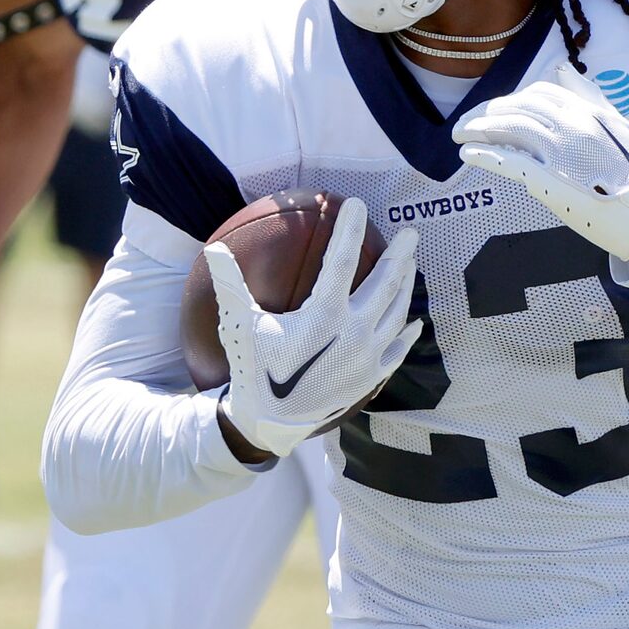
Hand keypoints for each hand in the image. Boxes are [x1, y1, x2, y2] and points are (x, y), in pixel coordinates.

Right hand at [210, 197, 420, 458]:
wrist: (270, 425)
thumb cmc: (253, 370)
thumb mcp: (239, 327)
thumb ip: (231, 285)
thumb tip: (215, 247)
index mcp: (324, 315)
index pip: (343, 260)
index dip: (351, 228)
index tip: (358, 204)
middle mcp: (354, 333)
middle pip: (386, 283)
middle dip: (400, 254)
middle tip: (410, 233)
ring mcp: (367, 357)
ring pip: (397, 312)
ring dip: (406, 286)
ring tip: (410, 266)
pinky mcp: (371, 378)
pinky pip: (397, 350)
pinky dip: (406, 333)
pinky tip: (414, 323)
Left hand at [451, 69, 628, 261]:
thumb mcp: (616, 125)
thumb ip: (589, 97)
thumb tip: (562, 71)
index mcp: (586, 111)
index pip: (537, 94)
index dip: (510, 99)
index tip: (494, 110)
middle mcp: (571, 125)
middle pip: (518, 108)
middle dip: (486, 113)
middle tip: (465, 123)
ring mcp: (559, 151)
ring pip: (510, 129)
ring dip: (478, 130)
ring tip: (459, 135)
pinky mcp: (549, 179)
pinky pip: (509, 161)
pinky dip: (484, 155)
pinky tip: (466, 154)